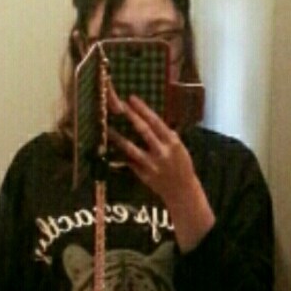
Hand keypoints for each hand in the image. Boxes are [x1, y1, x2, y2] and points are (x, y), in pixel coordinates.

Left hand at [107, 88, 214, 251]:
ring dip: (118, 137)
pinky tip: (111, 147)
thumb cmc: (182, 167)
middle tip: (118, 105)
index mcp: (173, 143)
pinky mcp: (144, 176)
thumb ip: (168, 135)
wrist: (183, 192)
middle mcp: (162, 153)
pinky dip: (121, 154)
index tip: (132, 98)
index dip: (143, 109)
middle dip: (130, 116)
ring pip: (131, 148)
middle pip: (143, 131)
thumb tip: (154, 120)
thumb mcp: (180, 149)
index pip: (156, 122)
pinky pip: (130, 163)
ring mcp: (152, 166)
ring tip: (108, 128)